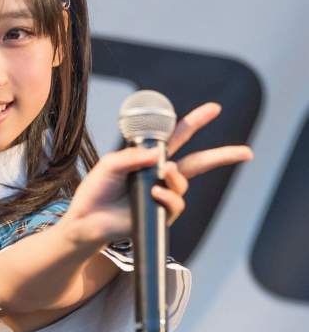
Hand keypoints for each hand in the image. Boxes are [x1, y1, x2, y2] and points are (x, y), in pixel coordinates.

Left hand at [63, 102, 253, 249]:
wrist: (85, 221)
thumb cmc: (96, 192)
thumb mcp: (110, 165)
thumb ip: (132, 157)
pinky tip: (156, 194)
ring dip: (175, 176)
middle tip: (247, 152)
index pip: (178, 137)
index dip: (196, 122)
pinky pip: (174, 202)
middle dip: (224, 156)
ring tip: (161, 174)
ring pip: (184, 183)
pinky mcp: (160, 215)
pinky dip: (167, 196)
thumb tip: (160, 157)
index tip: (215, 109)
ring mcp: (163, 196)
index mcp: (150, 158)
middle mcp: (160, 176)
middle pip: (199, 163)